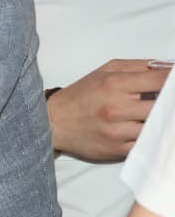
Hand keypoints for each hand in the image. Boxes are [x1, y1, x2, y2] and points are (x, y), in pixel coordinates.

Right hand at [49, 59, 170, 161]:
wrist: (53, 122)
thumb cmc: (81, 95)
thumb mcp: (105, 71)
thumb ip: (139, 67)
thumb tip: (169, 68)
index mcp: (114, 84)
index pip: (160, 80)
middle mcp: (116, 108)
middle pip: (163, 105)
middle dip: (170, 102)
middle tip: (169, 100)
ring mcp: (117, 131)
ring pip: (157, 127)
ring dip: (162, 121)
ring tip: (160, 115)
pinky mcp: (117, 149)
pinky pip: (146, 144)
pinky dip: (152, 137)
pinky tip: (151, 130)